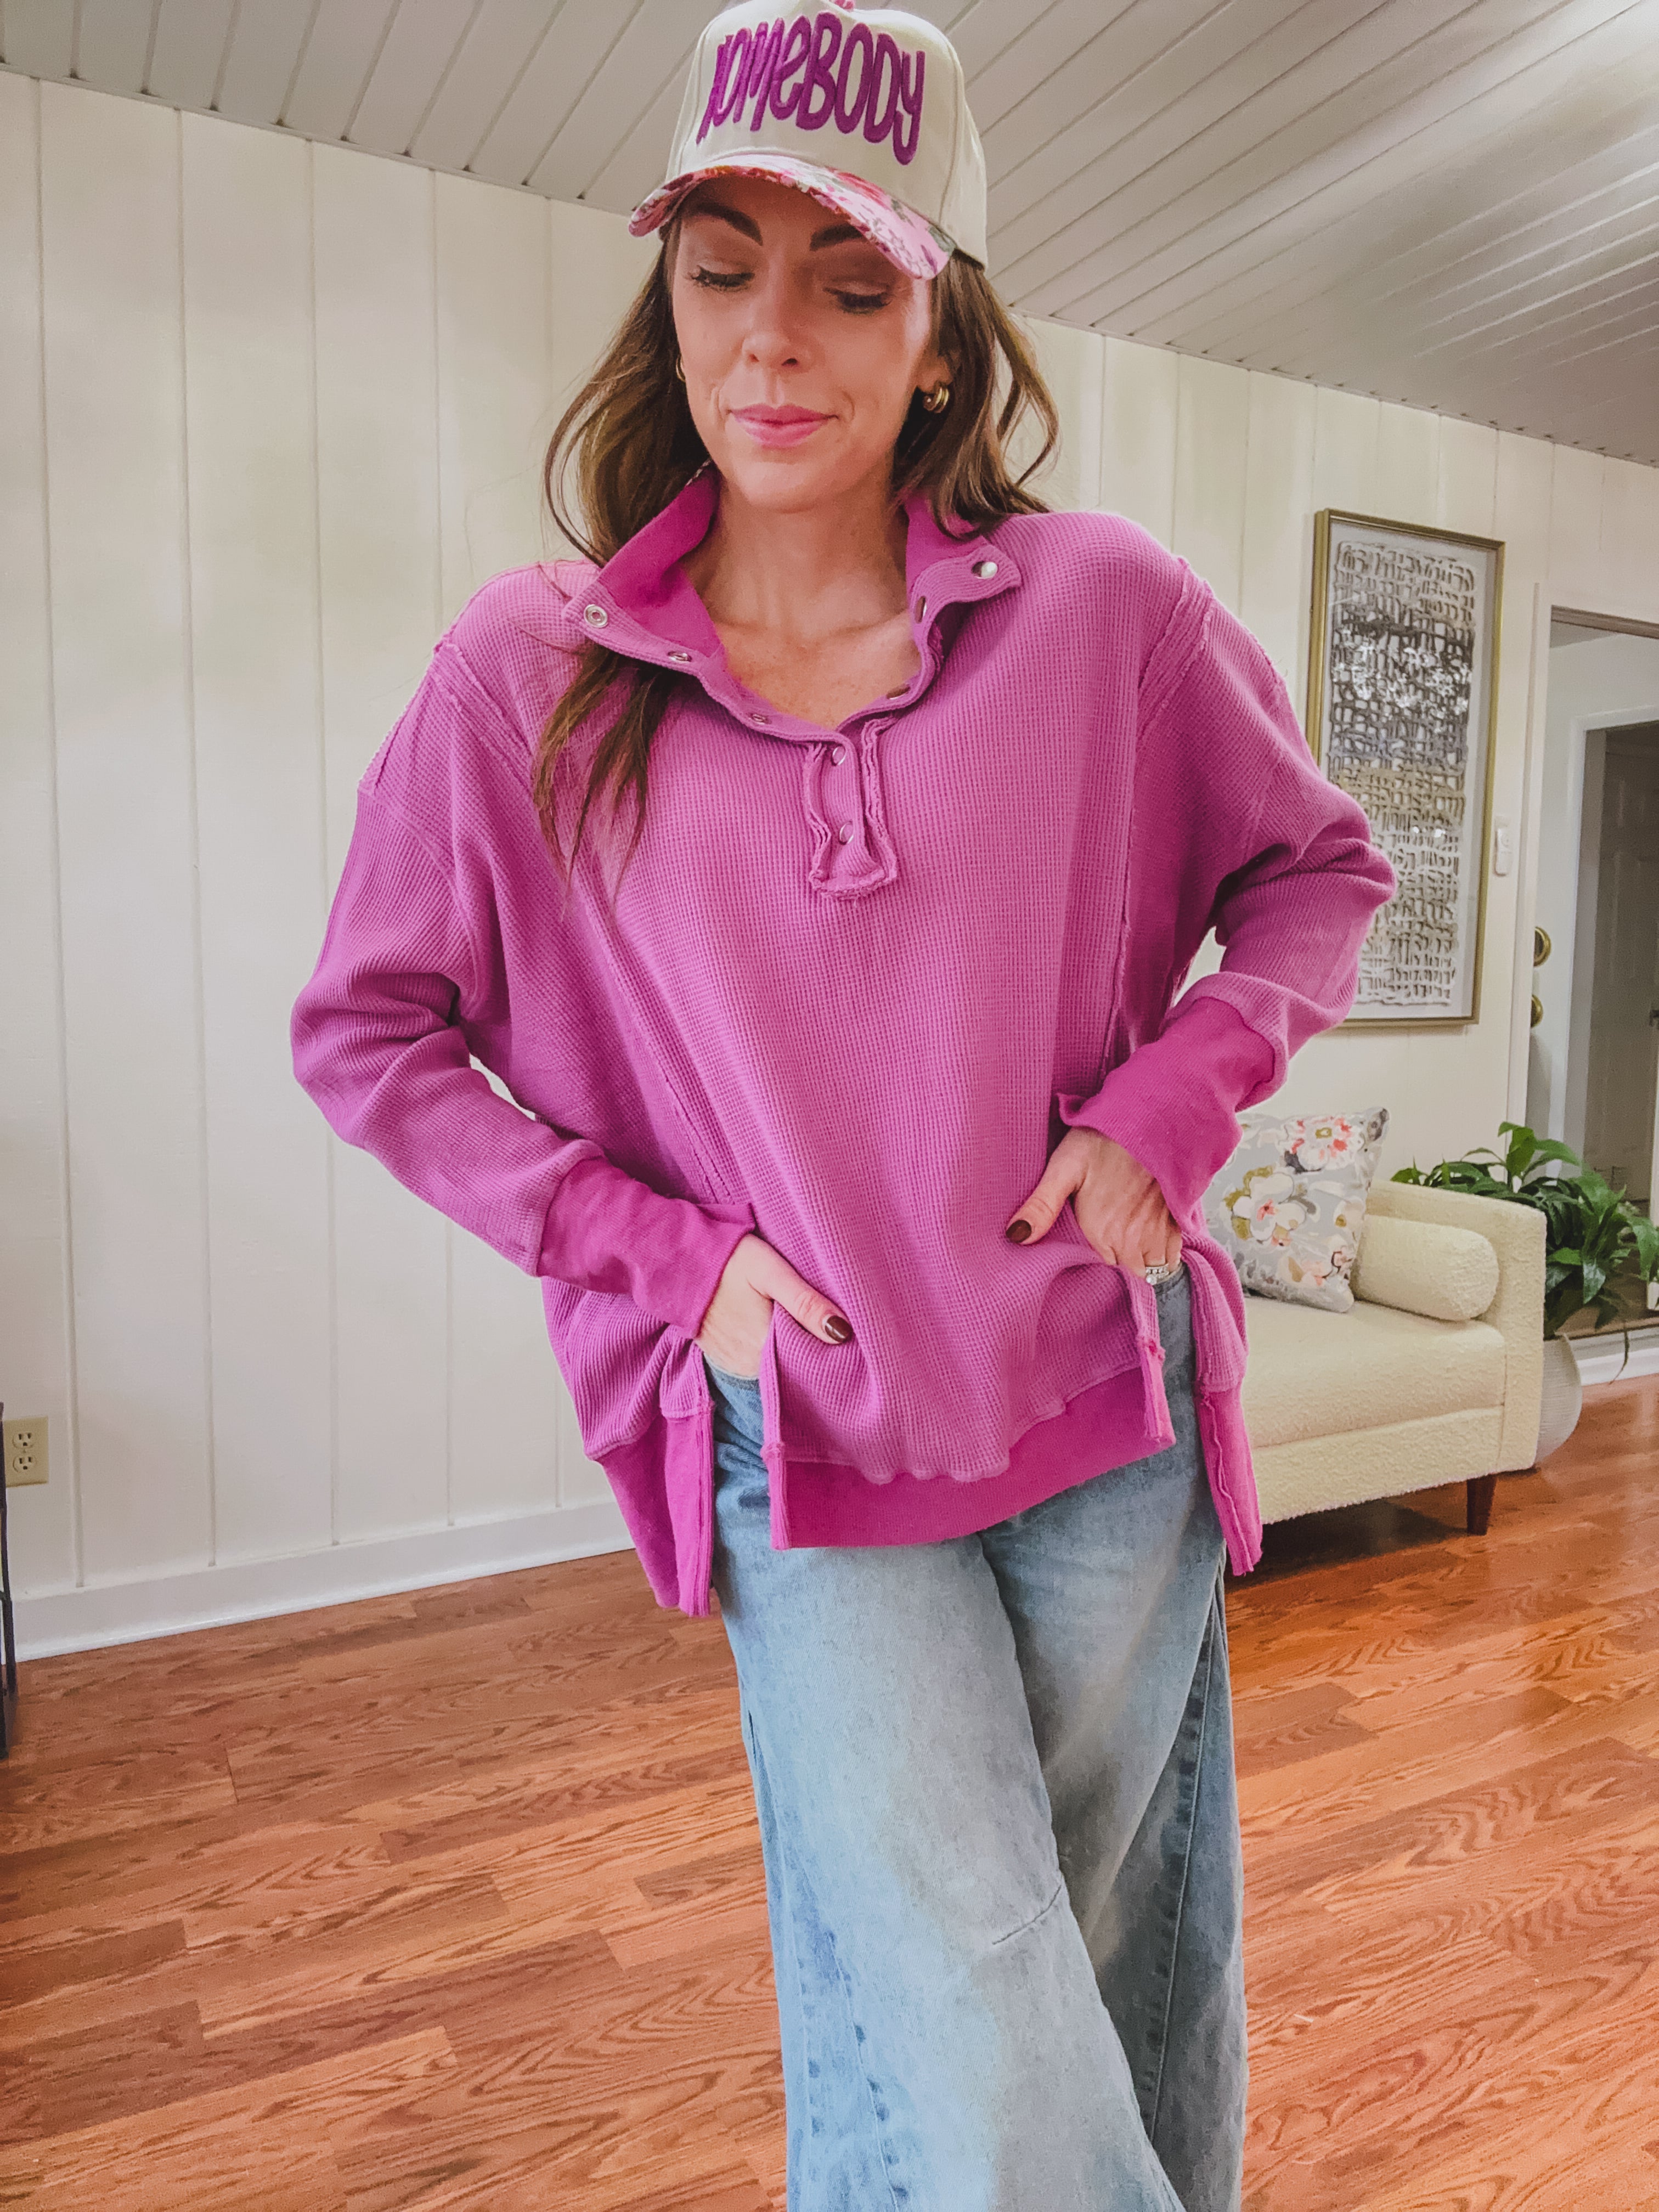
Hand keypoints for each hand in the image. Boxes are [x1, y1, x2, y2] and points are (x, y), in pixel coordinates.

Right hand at [695, 1233, 852, 1379]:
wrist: (677, 1258)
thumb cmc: (728, 1259)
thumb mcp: (771, 1272)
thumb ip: (805, 1302)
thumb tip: (843, 1332)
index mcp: (762, 1350)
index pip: (809, 1366)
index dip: (829, 1352)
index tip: (845, 1336)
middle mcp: (747, 1368)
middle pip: (793, 1369)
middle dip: (813, 1352)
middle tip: (830, 1325)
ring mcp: (733, 1366)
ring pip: (776, 1368)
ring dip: (792, 1351)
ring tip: (806, 1326)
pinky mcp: (723, 1358)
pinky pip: (758, 1364)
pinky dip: (771, 1351)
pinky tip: (780, 1330)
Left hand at [1005, 1128, 1180, 1275]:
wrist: (1149, 1119)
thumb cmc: (1103, 1139)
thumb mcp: (1063, 1168)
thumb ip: (1041, 1206)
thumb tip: (1015, 1236)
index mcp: (1101, 1233)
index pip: (1101, 1264)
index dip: (1098, 1247)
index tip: (1096, 1230)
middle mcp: (1132, 1240)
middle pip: (1128, 1267)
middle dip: (1121, 1254)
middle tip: (1113, 1228)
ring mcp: (1158, 1232)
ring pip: (1153, 1266)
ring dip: (1145, 1255)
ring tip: (1133, 1231)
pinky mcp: (1178, 1221)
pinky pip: (1174, 1254)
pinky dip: (1167, 1248)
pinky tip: (1154, 1228)